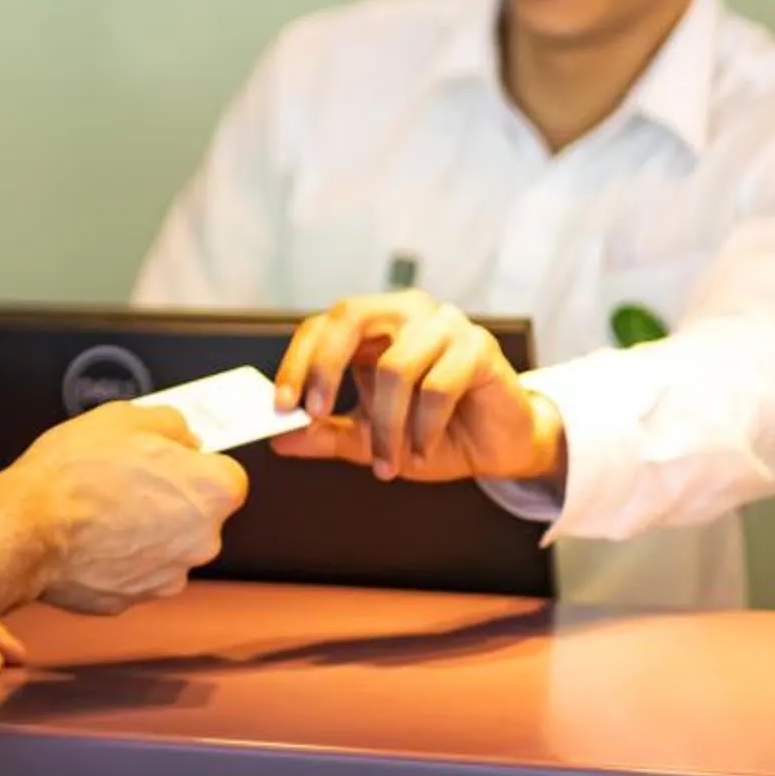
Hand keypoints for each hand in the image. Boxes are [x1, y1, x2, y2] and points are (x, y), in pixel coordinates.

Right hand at [0, 402, 248, 615]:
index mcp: (213, 491)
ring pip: (165, 543)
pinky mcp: (134, 599)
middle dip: (169, 497)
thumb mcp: (124, 417)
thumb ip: (170, 424)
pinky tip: (89, 535)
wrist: (25, 531)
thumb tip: (182, 434)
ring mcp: (169, 576)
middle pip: (197, 512)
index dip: (191, 461)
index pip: (225, 472)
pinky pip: (135, 569)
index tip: (167, 458)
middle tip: (126, 479)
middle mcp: (203, 540)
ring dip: (143, 528)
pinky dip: (118, 556)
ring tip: (100, 507)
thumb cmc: (71, 476)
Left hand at [273, 290, 561, 484]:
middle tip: (315, 414)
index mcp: (375, 324)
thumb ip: (326, 432)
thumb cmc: (432, 431)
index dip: (297, 362)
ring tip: (388, 463)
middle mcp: (408, 312)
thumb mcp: (369, 437)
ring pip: (395, 367)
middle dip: (325, 367)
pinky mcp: (480, 348)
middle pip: (351, 318)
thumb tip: (278, 438)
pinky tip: (423, 452)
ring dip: (386, 425)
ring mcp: (446, 325)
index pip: (322, 326)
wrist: (497, 446)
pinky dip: (423, 429)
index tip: (281, 406)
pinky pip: (438, 388)